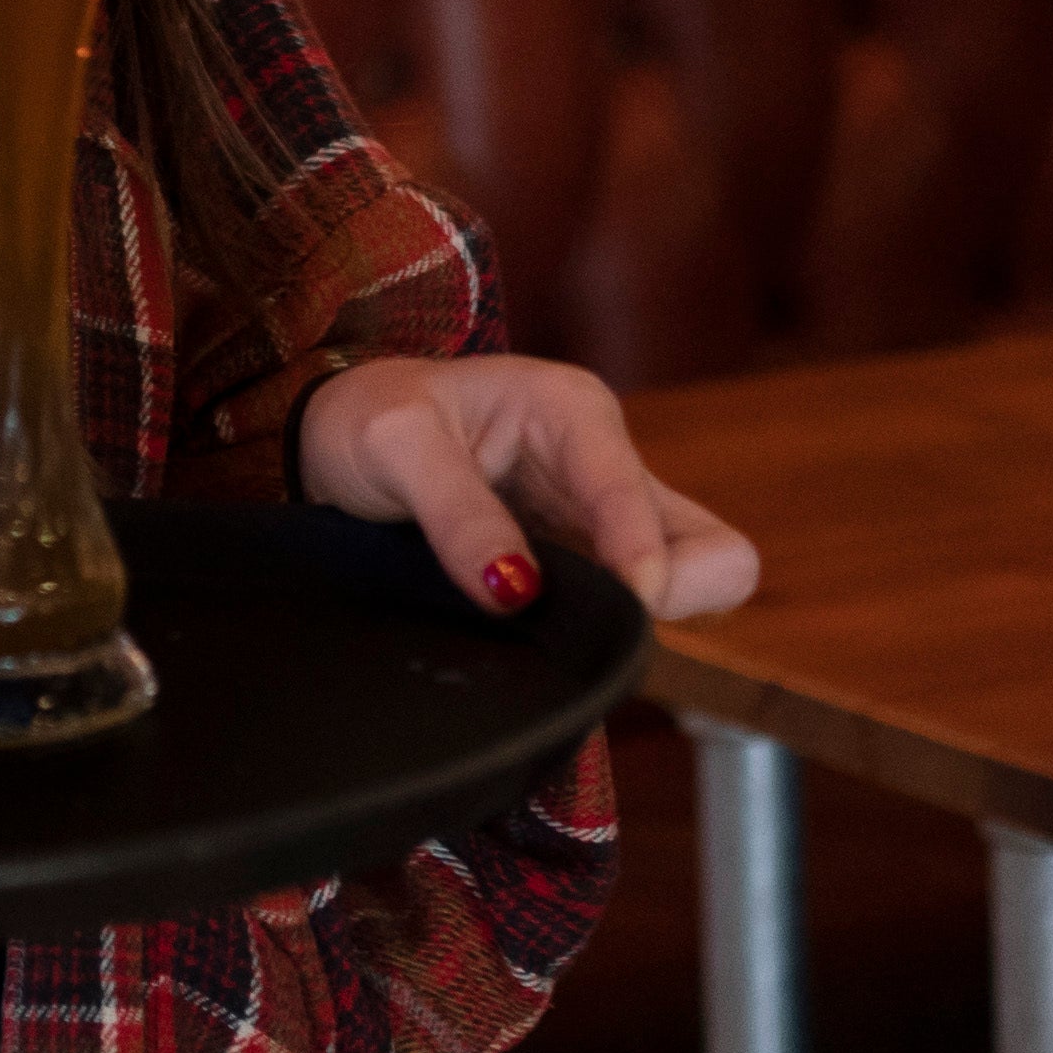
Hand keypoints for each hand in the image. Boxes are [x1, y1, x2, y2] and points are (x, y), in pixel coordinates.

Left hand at [296, 354, 761, 623]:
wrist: (340, 434)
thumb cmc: (369, 418)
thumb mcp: (394, 444)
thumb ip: (455, 513)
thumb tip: (516, 591)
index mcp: (573, 412)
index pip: (642, 499)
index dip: (644, 562)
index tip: (624, 611)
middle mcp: (605, 463)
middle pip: (712, 551)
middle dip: (678, 598)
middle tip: (602, 630)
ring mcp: (602, 519)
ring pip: (691, 583)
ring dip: (641, 621)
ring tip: (561, 635)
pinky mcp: (586, 562)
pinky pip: (635, 606)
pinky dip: (609, 631)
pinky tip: (551, 639)